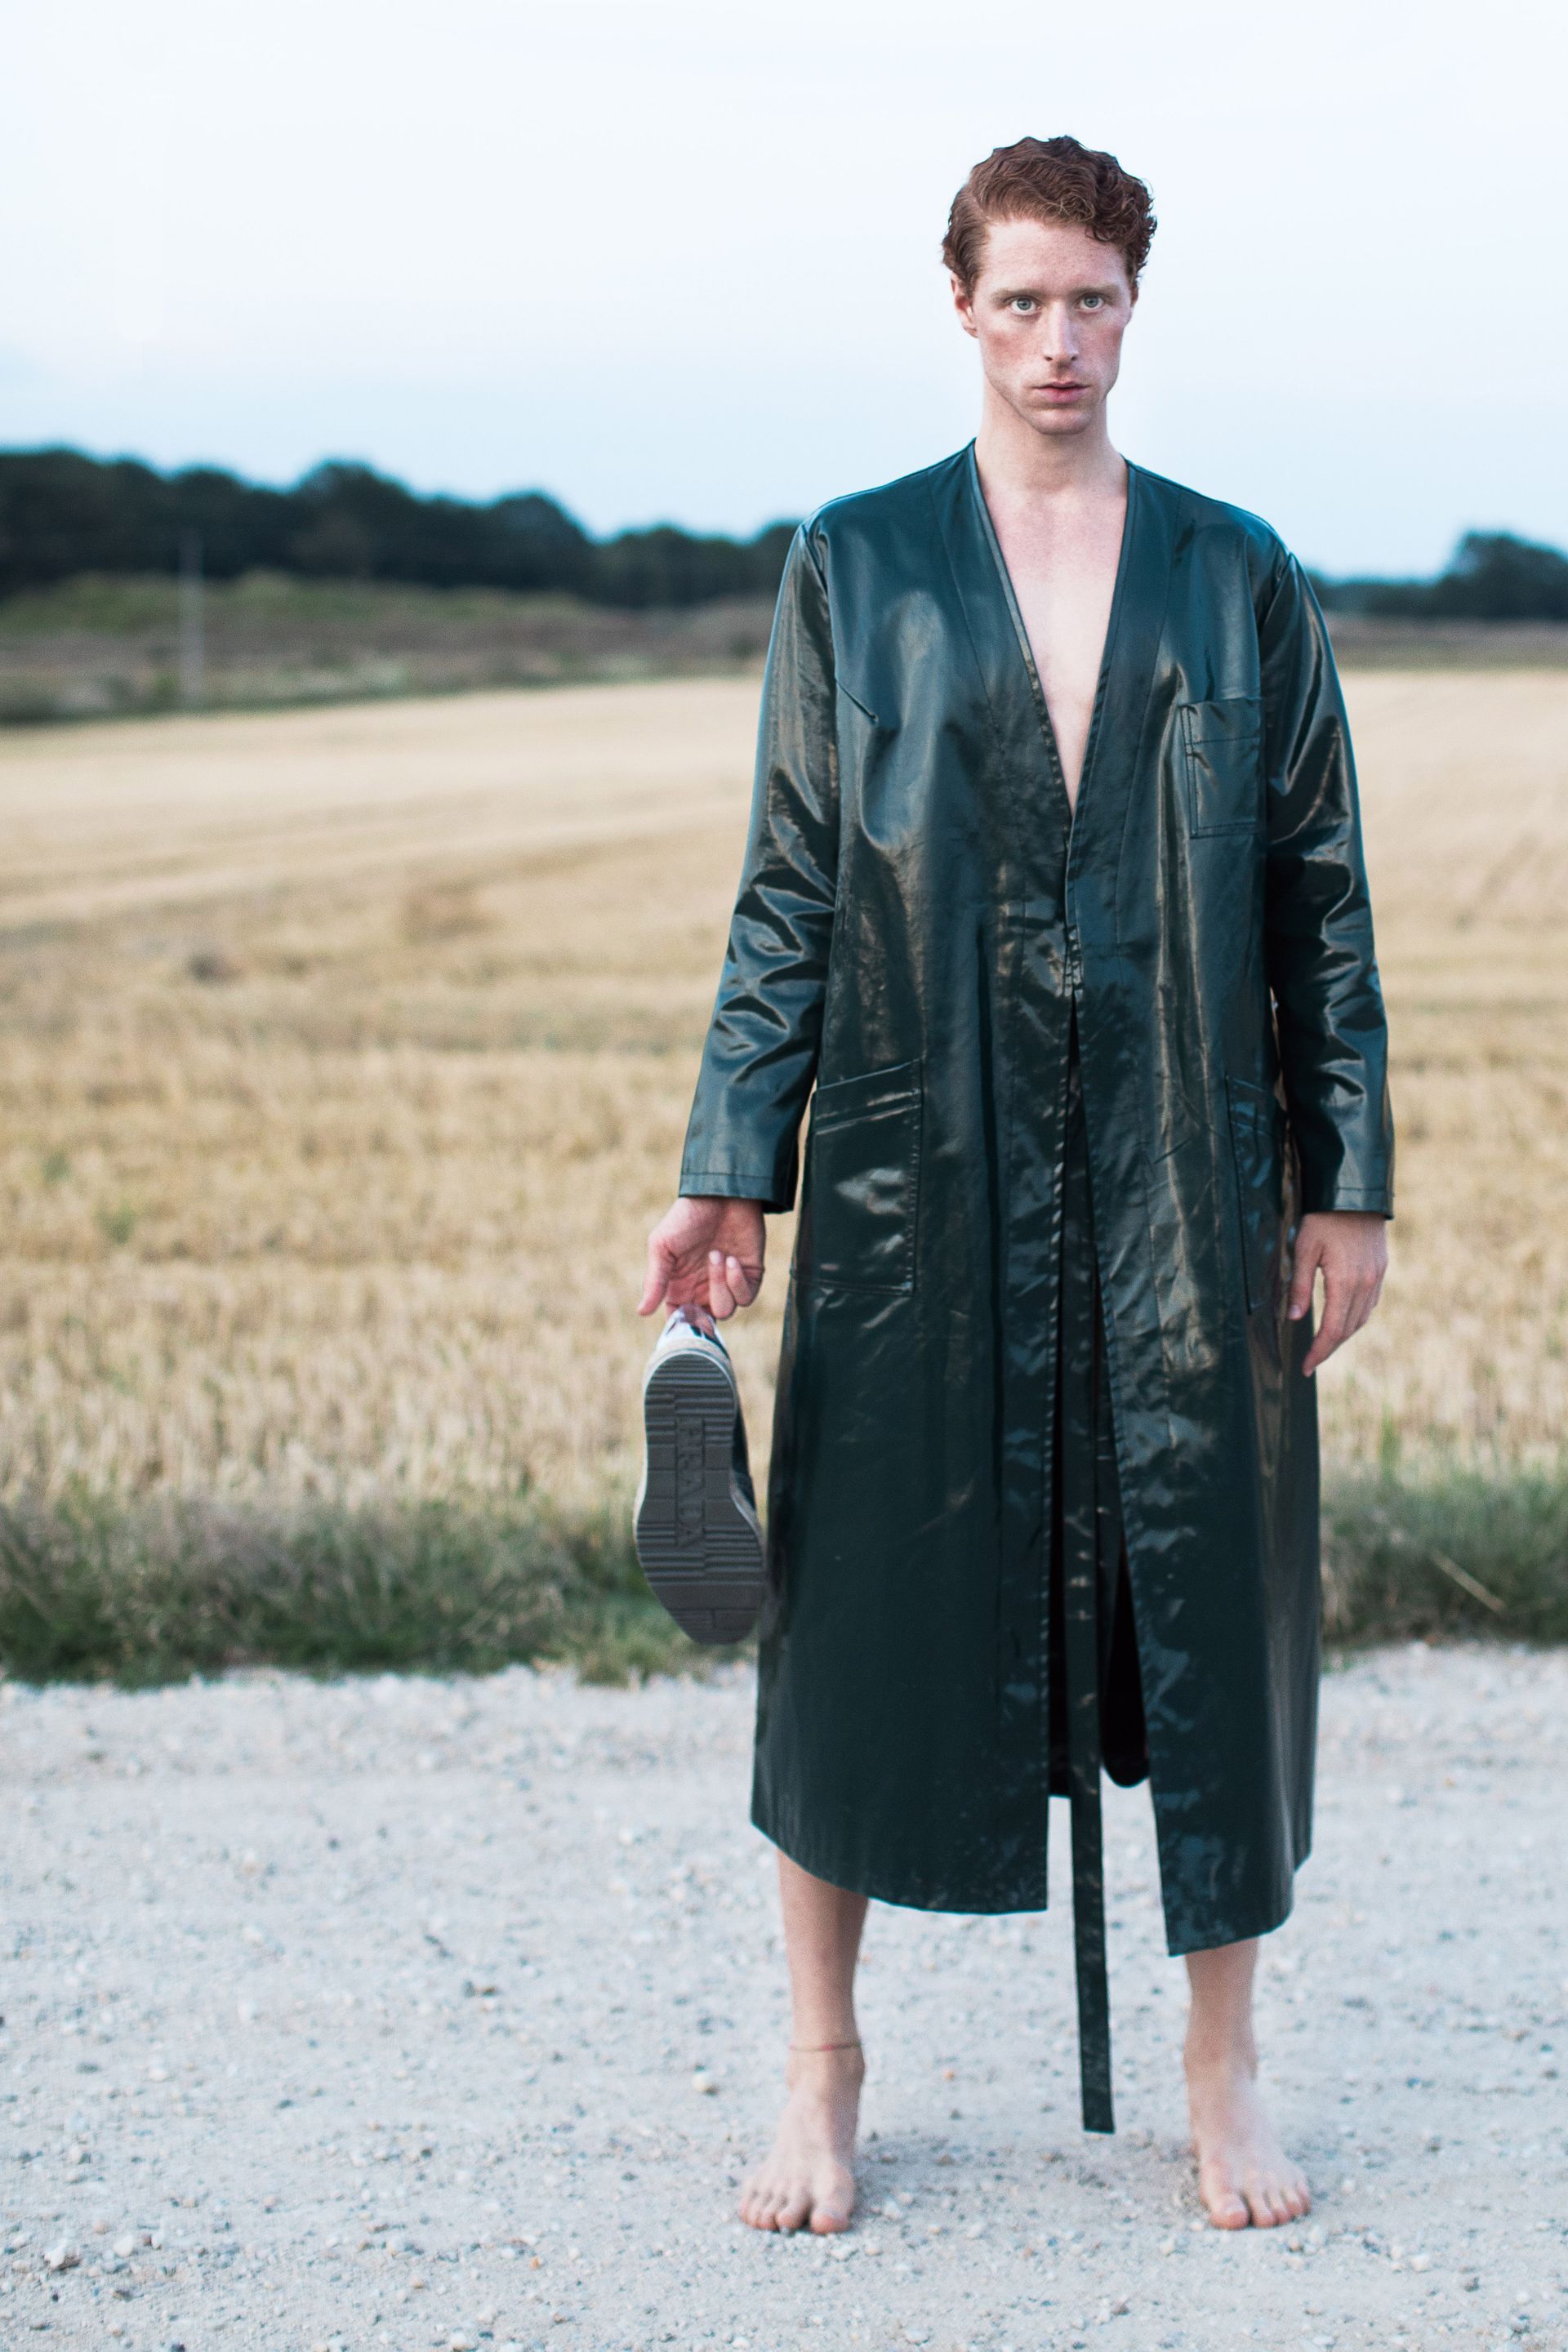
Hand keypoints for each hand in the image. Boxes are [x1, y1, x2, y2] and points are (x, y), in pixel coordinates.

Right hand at [638, 1195, 766, 1322]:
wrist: (722, 1195)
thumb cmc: (686, 1217)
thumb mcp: (662, 1246)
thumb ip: (655, 1281)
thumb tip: (642, 1312)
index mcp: (680, 1286)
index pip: (680, 1319)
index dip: (681, 1325)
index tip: (682, 1320)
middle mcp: (704, 1289)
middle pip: (705, 1321)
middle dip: (704, 1309)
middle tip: (701, 1279)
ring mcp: (727, 1284)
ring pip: (726, 1311)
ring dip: (720, 1286)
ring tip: (716, 1255)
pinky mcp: (750, 1276)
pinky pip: (745, 1297)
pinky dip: (737, 1282)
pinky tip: (731, 1260)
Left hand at [1288, 1211, 1387, 1376]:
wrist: (1356, 1193)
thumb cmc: (1324, 1218)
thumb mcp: (1304, 1249)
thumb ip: (1300, 1286)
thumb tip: (1294, 1318)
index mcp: (1345, 1282)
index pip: (1332, 1329)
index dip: (1319, 1351)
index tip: (1305, 1367)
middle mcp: (1366, 1284)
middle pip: (1348, 1329)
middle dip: (1329, 1348)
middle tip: (1311, 1361)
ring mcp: (1376, 1277)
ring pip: (1361, 1318)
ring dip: (1343, 1334)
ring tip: (1324, 1344)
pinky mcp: (1381, 1269)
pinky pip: (1370, 1303)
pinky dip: (1355, 1317)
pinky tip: (1343, 1319)